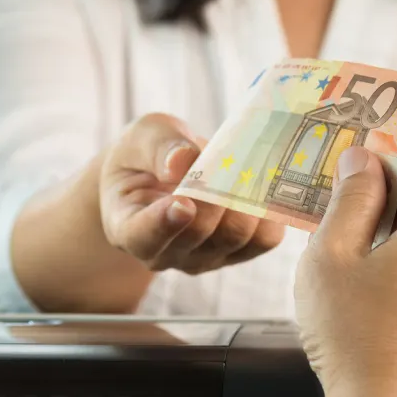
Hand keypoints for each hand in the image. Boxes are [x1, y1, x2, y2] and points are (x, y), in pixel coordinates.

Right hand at [99, 113, 284, 273]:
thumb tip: (183, 161)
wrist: (161, 176)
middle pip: (198, 233)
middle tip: (228, 157)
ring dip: (246, 196)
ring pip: (235, 236)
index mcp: (127, 227)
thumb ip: (157, 146)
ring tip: (245, 163)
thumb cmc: (144, 157)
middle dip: (216, 193)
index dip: (164, 224)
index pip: (143, 237)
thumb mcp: (140, 137)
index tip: (183, 202)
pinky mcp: (237, 254)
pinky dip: (269, 210)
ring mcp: (202, 258)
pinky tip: (261, 184)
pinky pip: (264, 239)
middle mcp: (164, 253)